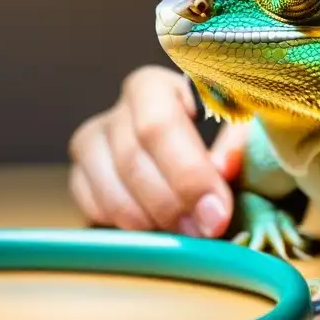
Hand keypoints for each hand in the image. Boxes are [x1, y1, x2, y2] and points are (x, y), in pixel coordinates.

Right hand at [68, 65, 249, 236]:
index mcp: (155, 85)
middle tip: (202, 232)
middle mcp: (119, 107)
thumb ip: (236, 139)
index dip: (187, 173)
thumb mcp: (239, 122)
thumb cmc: (219, 132)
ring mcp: (93, 139)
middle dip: (171, 204)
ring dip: (149, 220)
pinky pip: (92, 205)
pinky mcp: (80, 172)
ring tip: (182, 234)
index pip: (158, 124)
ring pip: (110, 188)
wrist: (193, 148)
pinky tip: (154, 227)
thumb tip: (223, 168)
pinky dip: (124, 225)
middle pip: (132, 159)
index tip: (216, 212)